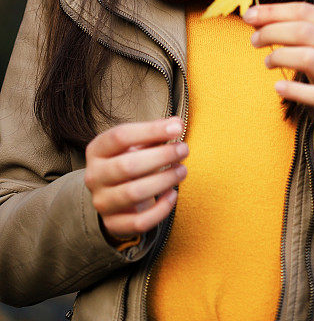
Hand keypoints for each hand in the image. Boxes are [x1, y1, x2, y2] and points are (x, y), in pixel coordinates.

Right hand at [84, 116, 188, 240]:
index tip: (178, 128)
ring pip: (133, 194)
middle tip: (183, 149)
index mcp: (97, 150)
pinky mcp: (113, 224)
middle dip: (161, 156)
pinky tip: (173, 194)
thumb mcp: (135, 144)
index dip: (151, 130)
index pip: (120, 136)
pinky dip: (160, 209)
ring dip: (164, 180)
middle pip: (127, 166)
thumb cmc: (129, 160)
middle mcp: (94, 176)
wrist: (113, 194)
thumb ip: (154, 134)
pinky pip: (139, 222)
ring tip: (182, 170)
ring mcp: (102, 202)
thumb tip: (176, 125)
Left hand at [243, 1, 313, 143]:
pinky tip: (278, 87)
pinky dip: (293, 89)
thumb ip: (296, 32)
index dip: (274, 11)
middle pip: (305, 31)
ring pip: (308, 58)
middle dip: (272, 31)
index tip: (250, 15)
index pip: (307, 11)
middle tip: (255, 39)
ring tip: (267, 61)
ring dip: (280, 56)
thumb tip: (256, 16)